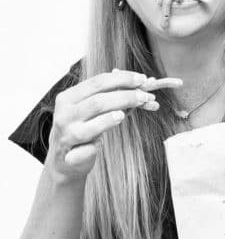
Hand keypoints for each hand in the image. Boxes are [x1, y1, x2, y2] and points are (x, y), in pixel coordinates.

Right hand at [45, 69, 181, 183]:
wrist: (64, 159)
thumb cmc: (84, 128)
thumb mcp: (96, 108)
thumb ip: (117, 96)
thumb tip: (144, 83)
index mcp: (69, 97)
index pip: (98, 82)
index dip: (122, 79)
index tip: (142, 79)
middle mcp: (65, 114)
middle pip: (98, 101)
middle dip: (126, 97)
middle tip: (146, 97)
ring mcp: (66, 136)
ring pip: (91, 125)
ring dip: (111, 119)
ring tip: (124, 115)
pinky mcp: (70, 156)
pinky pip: (87, 149)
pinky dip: (96, 146)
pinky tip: (101, 143)